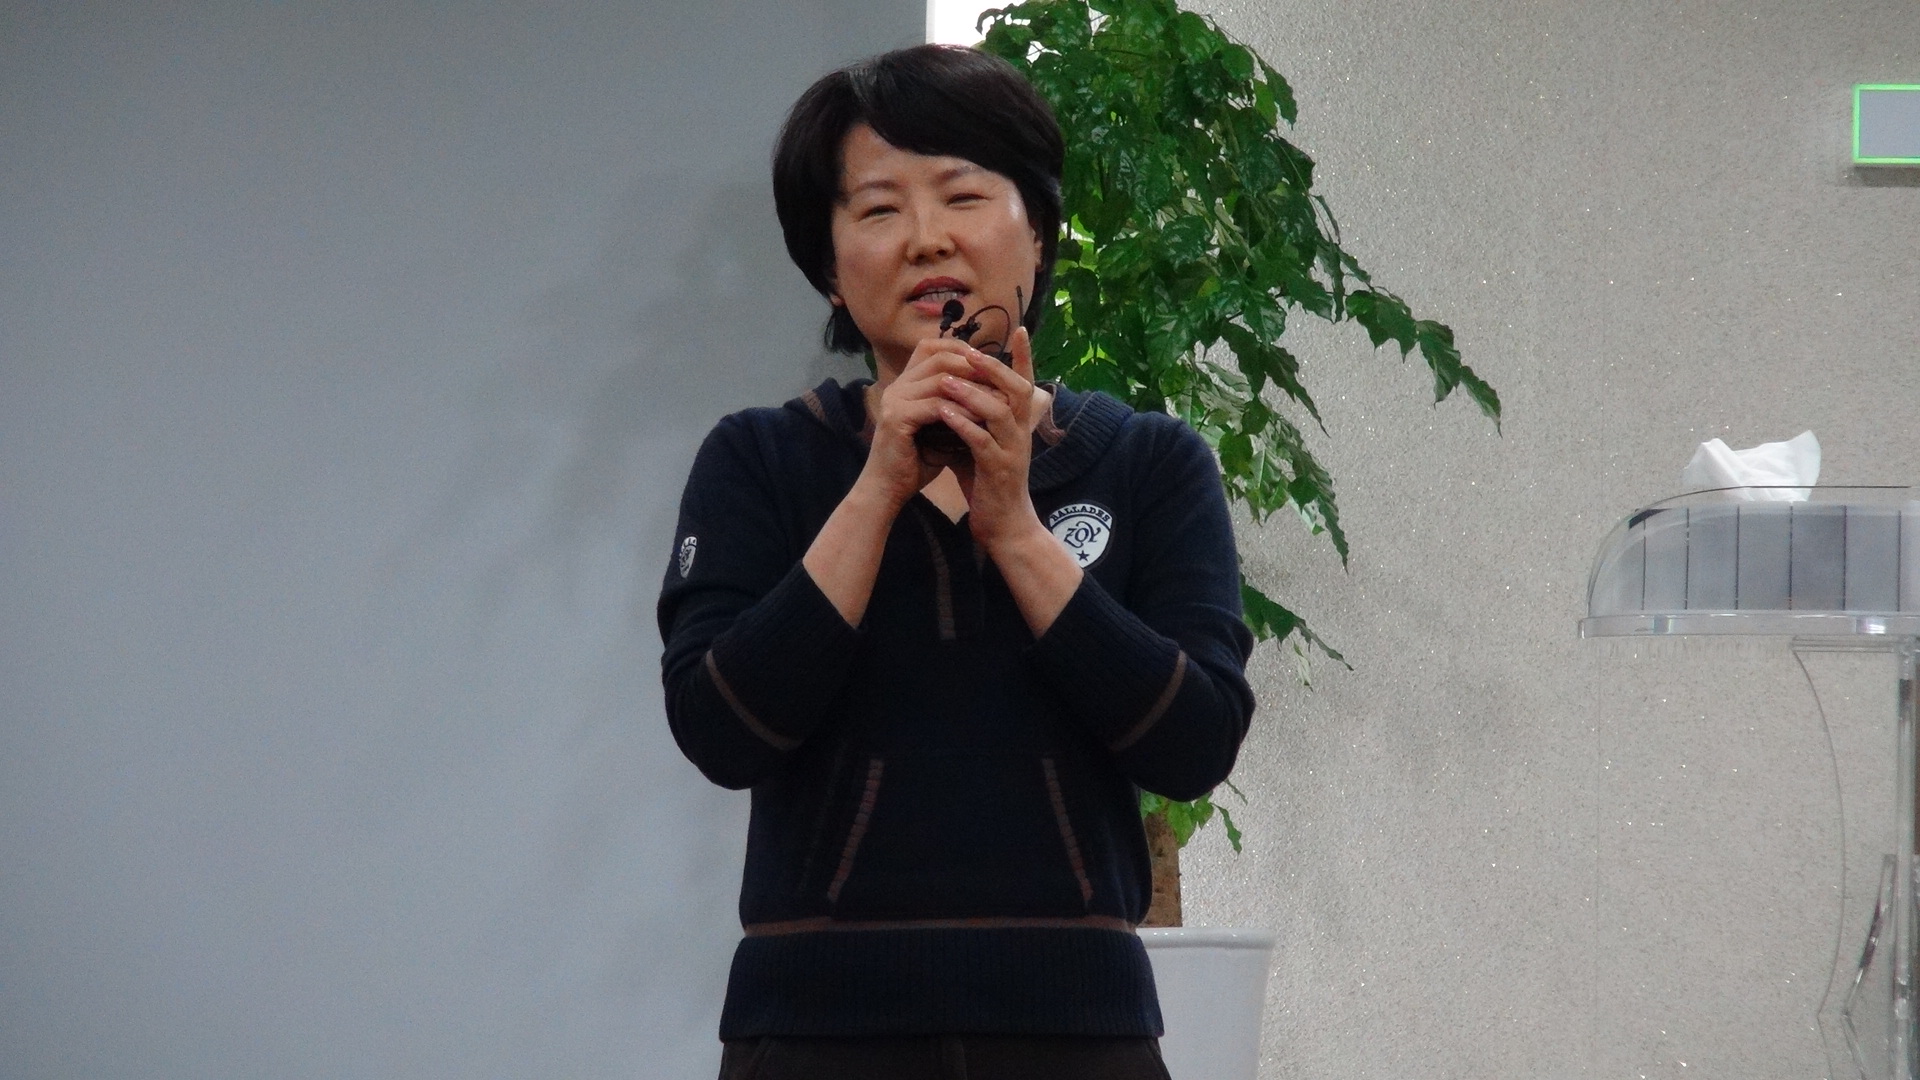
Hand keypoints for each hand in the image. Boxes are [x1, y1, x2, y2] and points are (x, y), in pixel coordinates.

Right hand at [857, 338, 988, 510]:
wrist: (888, 489)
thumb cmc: (917, 461)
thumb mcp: (942, 427)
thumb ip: (957, 406)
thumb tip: (994, 392)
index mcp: (906, 383)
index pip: (933, 348)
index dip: (962, 350)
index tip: (991, 362)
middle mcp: (898, 385)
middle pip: (939, 357)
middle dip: (973, 365)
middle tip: (1001, 378)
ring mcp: (895, 399)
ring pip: (941, 379)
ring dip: (973, 387)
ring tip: (998, 398)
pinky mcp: (896, 418)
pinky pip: (936, 406)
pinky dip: (962, 410)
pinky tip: (981, 418)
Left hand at [935, 326, 1045, 553]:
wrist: (1004, 525)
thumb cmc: (989, 481)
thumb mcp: (982, 443)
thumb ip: (973, 418)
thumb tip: (949, 393)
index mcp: (1019, 424)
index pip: (1025, 383)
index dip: (1025, 357)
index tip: (1021, 329)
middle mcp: (1021, 433)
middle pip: (1017, 389)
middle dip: (993, 368)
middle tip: (969, 352)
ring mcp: (1012, 451)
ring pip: (999, 412)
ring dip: (972, 394)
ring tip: (947, 381)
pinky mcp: (999, 470)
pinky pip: (982, 442)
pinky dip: (963, 425)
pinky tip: (944, 414)